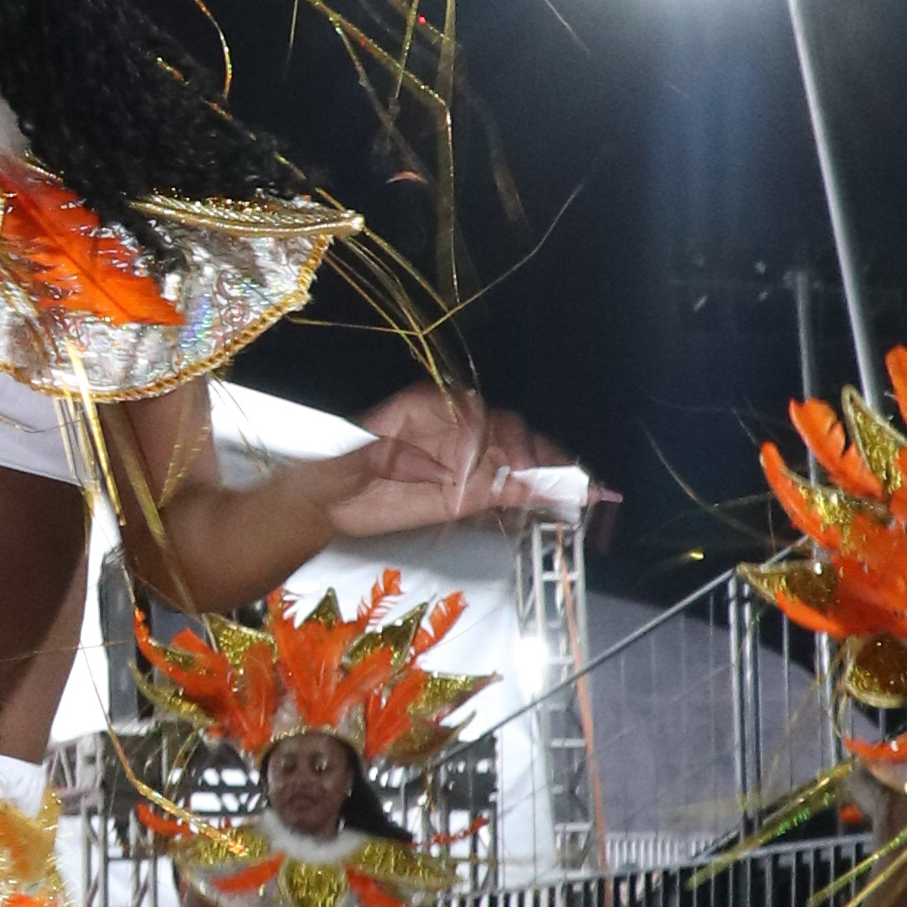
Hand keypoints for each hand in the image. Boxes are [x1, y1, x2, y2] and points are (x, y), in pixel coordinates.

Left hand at [314, 382, 563, 539]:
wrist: (323, 501)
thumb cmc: (330, 467)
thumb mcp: (346, 455)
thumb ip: (381, 455)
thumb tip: (424, 463)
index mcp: (426, 405)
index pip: (473, 409)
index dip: (491, 431)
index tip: (500, 460)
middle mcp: (454, 427)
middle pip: (505, 430)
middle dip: (532, 451)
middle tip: (552, 477)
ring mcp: (465, 461)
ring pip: (517, 459)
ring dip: (551, 470)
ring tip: (583, 487)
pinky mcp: (469, 492)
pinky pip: (510, 490)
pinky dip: (541, 493)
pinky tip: (573, 498)